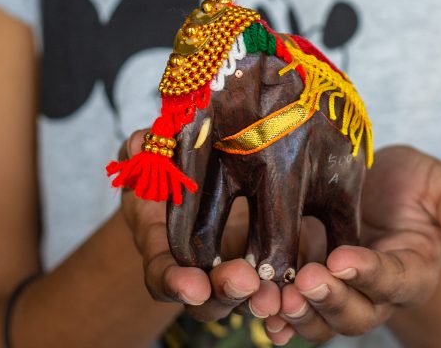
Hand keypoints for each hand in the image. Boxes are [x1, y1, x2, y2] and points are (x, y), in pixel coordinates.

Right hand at [118, 130, 280, 321]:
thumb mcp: (155, 152)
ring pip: (242, 297)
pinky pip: (273, 287)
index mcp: (161, 245)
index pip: (162, 274)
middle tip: (245, 281)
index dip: (174, 282)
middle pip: (207, 298)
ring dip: (259, 295)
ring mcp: (228, 272)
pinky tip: (301, 283)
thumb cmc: (173, 162)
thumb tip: (138, 142)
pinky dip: (286, 291)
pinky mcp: (263, 265)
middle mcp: (194, 269)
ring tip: (277, 289)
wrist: (210, 168)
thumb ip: (145, 147)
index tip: (193, 284)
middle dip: (224, 292)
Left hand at [265, 144, 440, 344]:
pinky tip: (252, 309)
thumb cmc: (415, 186)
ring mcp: (338, 289)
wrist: (377, 185)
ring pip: (319, 317)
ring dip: (296, 313)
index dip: (370, 273)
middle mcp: (374, 290)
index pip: (392, 278)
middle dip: (328, 299)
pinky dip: (273, 314)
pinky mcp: (306, 279)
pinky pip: (292, 309)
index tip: (346, 259)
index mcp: (411, 269)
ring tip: (270, 299)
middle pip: (354, 310)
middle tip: (303, 280)